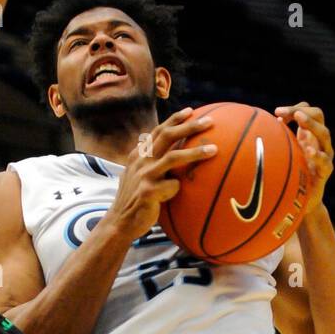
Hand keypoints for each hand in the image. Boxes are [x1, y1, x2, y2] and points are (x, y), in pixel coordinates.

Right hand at [107, 109, 217, 239]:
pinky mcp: (148, 191)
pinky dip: (178, 188)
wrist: (120, 222)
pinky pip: (173, 185)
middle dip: (190, 126)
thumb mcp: (140, 177)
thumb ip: (153, 164)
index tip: (191, 111)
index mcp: (139, 155)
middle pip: (168, 136)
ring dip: (195, 152)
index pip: (158, 131)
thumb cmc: (136, 201)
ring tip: (214, 150)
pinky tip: (177, 193)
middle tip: (209, 122)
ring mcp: (144, 175)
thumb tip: (174, 155)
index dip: (175, 120)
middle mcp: (141, 160)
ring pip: (173, 157)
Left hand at [275, 102, 333, 214]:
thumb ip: (272, 144)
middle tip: (292, 113)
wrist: (303, 203)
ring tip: (299, 120)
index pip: (307, 111)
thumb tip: (250, 131)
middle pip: (319, 116)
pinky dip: (317, 154)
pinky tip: (308, 151)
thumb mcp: (281, 156)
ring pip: (324, 134)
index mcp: (308, 134)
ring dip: (311, 125)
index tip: (277, 112)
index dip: (295, 108)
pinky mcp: (325, 172)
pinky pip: (325, 161)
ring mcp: (324, 155)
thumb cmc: (290, 177)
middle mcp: (318, 141)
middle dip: (304, 111)